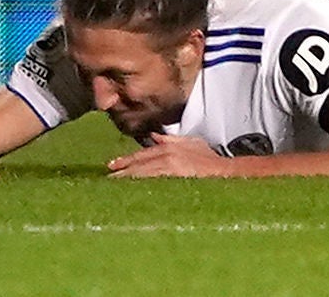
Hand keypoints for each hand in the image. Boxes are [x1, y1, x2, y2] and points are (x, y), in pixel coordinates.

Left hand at [107, 132, 233, 178]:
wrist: (223, 172)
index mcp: (169, 146)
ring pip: (140, 173)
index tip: (112, 166)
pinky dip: (138, 185)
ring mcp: (168, 165)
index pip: (142, 154)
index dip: (126, 160)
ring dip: (125, 179)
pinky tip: (129, 191)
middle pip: (138, 163)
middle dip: (121, 170)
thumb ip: (171, 140)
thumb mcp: (191, 143)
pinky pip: (150, 181)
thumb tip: (154, 137)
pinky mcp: (172, 175)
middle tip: (106, 178)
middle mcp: (166, 153)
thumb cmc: (209, 160)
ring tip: (111, 186)